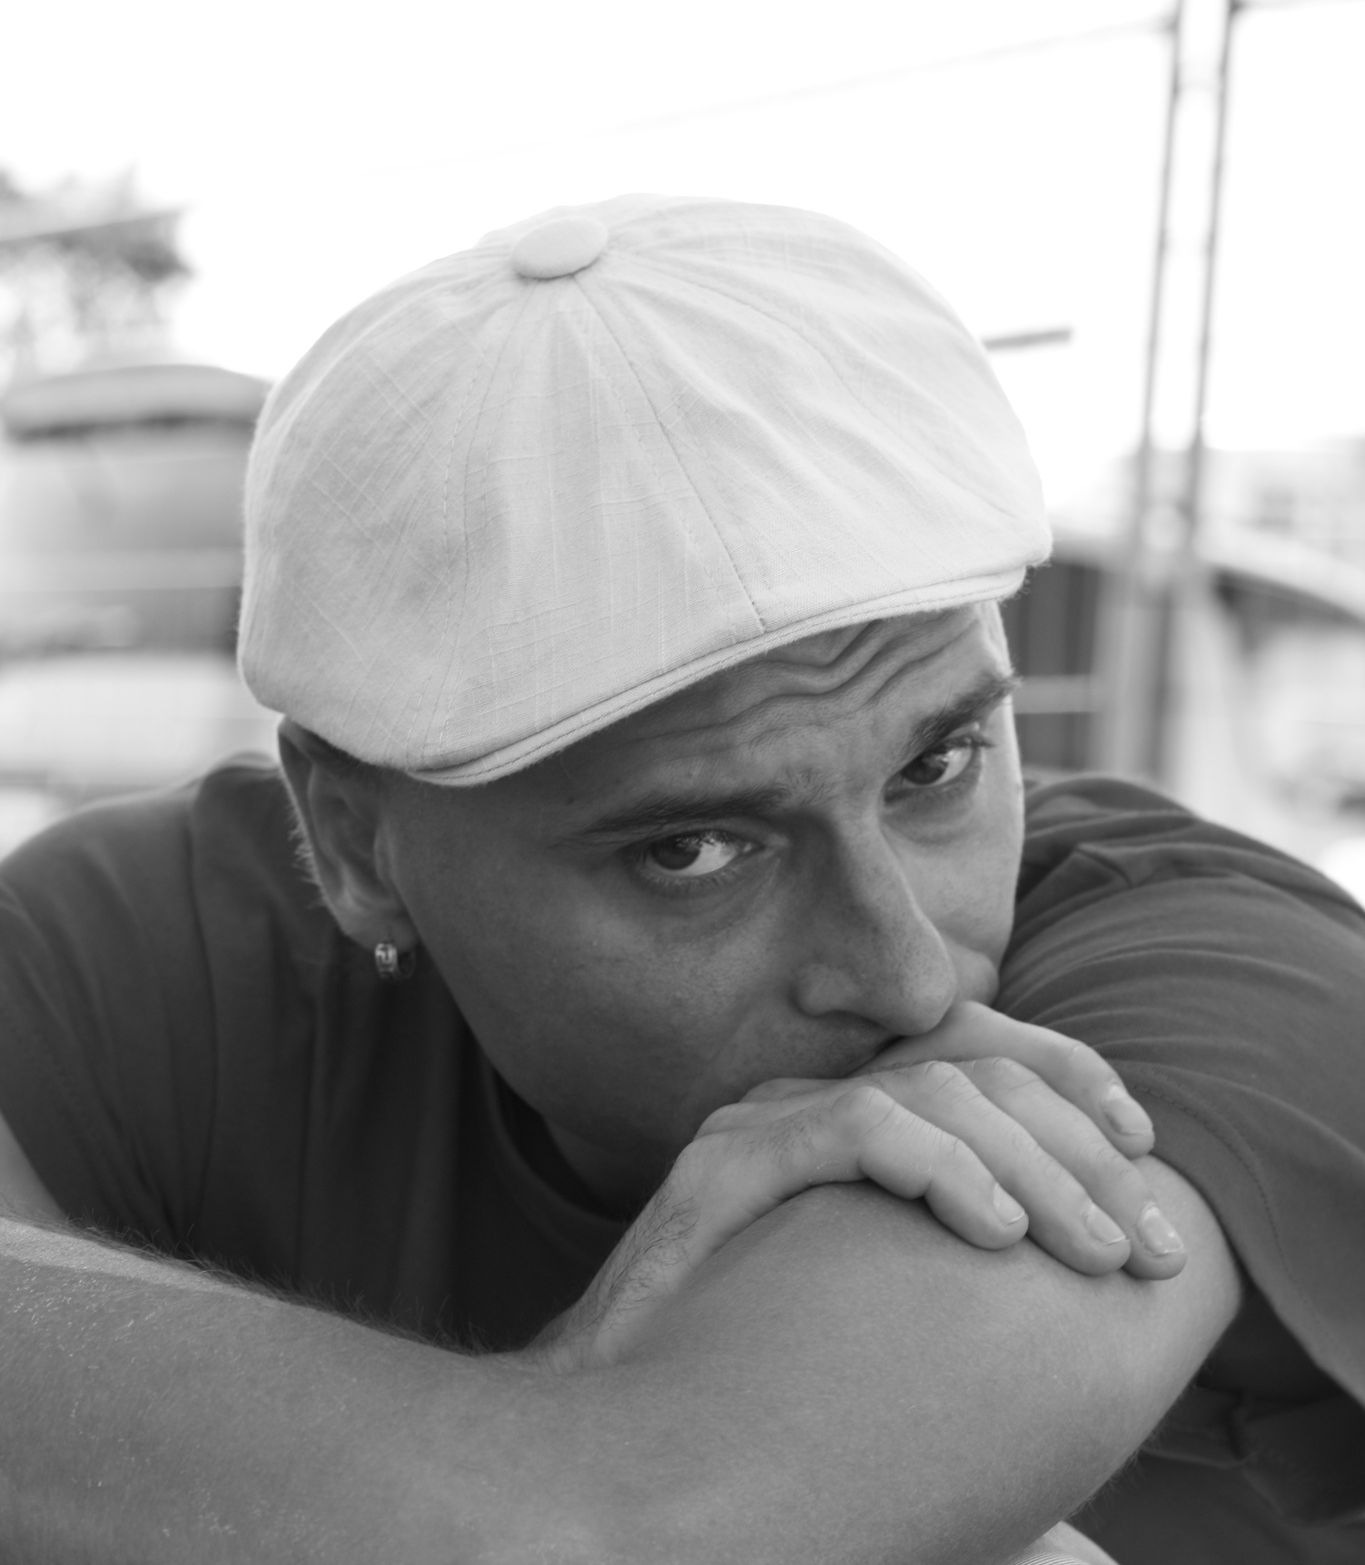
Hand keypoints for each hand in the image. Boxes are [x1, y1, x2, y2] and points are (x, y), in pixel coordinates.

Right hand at [537, 1004, 1178, 1370]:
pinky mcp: (727, 1167)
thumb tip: (1061, 1284)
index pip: (971, 1046)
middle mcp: (804, 1102)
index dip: (1066, 1074)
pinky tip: (996, 1233)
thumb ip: (949, 1276)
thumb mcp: (879, 1315)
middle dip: (1078, 1142)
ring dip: (1035, 1166)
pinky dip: (942, 1168)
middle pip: (970, 1062)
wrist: (616, 1426)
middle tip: (1149, 1244)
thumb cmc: (756, 1385)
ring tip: (1096, 1252)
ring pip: (931, 1090)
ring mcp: (763, 1126)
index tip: (1142, 1147)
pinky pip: (858, 1127)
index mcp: (845, 1120)